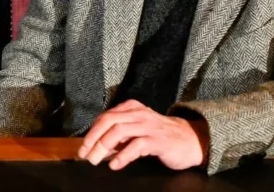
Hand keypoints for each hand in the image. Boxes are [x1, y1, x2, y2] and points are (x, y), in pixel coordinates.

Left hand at [77, 100, 207, 170]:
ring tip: (96, 160)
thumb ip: (119, 135)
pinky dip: (123, 156)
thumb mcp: (137, 130)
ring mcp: (148, 125)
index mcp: (130, 108)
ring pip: (119, 132)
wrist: (190, 139)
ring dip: (103, 147)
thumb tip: (97, 146)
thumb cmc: (160, 136)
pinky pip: (136, 146)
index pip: (104, 117)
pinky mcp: (158, 140)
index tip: (82, 147)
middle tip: (85, 154)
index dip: (91, 132)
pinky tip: (115, 165)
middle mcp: (138, 114)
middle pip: (108, 121)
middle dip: (93, 138)